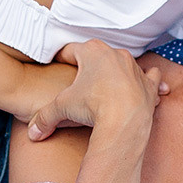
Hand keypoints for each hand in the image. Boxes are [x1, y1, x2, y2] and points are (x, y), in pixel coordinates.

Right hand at [26, 41, 165, 140]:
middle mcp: (115, 54)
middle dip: (89, 66)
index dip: (61, 59)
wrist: (125, 120)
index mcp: (92, 51)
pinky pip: (149, 77)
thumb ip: (45, 117)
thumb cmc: (93, 106)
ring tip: (109, 84)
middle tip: (81, 79)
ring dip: (117, 71)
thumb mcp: (62, 107)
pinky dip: (146, 81)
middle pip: (98, 55)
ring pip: (124, 64)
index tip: (57, 65)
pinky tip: (144, 85)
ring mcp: (134, 67)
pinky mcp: (148, 83)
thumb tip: (33, 132)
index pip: (70, 50)